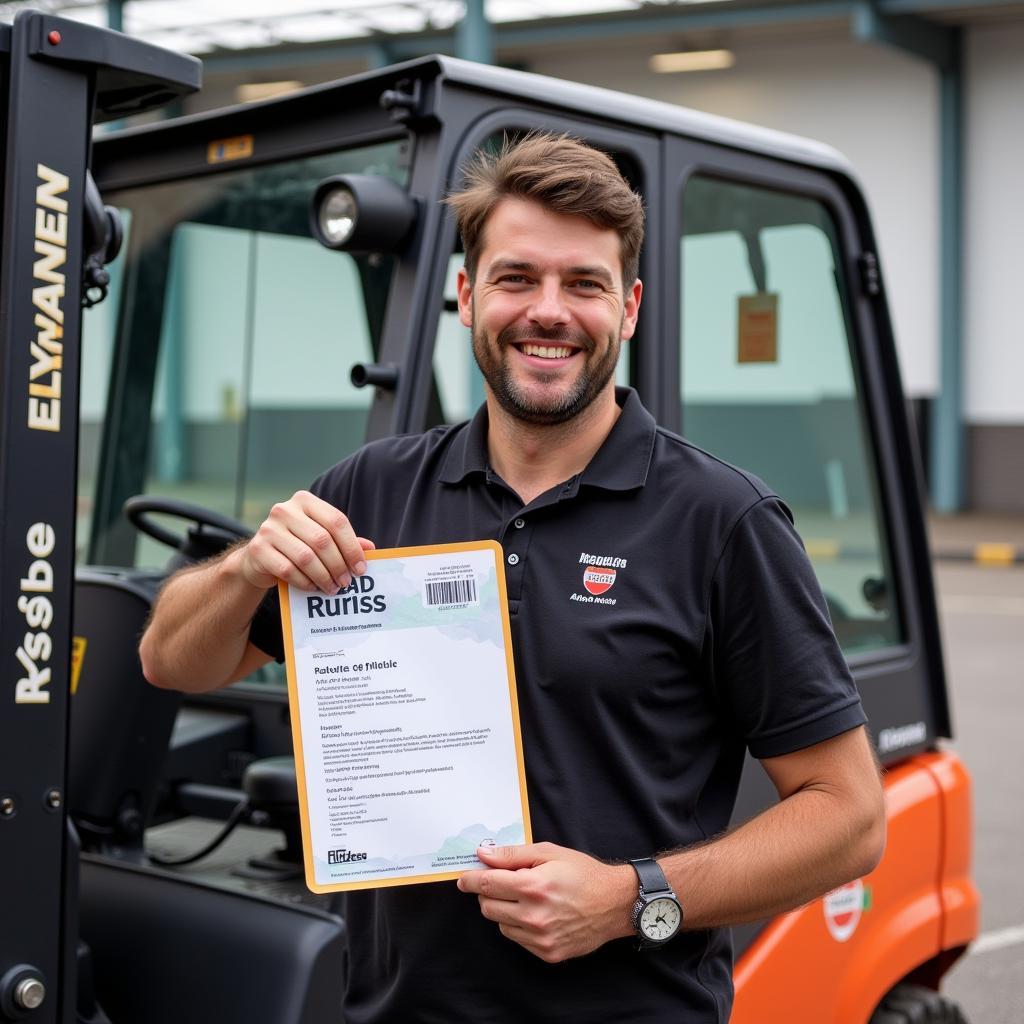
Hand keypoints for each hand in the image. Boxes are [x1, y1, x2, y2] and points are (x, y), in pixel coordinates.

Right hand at [238, 490, 374, 592]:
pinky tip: (313, 588)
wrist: (259, 557)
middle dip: (338, 565)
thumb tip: (370, 548)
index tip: (360, 568)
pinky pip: (288, 570)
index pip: (336, 521)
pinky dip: (305, 582)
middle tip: (347, 582)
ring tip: (333, 588)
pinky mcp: (258, 549)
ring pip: (305, 557)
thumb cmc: (297, 545)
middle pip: (322, 540)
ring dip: (323, 577)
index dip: (352, 546)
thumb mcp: (320, 537)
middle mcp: (285, 510)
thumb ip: (342, 540)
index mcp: (305, 501)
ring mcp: (268, 528)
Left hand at [457, 842, 633, 962]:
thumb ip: (512, 855)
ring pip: (500, 924)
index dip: (471, 880)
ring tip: (525, 898)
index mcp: (534, 886)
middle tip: (502, 883)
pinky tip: (536, 914)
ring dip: (504, 910)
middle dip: (488, 893)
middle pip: (488, 907)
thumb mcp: (549, 853)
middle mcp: (534, 915)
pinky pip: (517, 938)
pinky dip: (519, 925)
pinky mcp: (547, 952)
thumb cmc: (583, 873)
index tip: (464, 878)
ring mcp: (540, 937)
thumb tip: (483, 854)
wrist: (615, 904)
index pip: (487, 884)